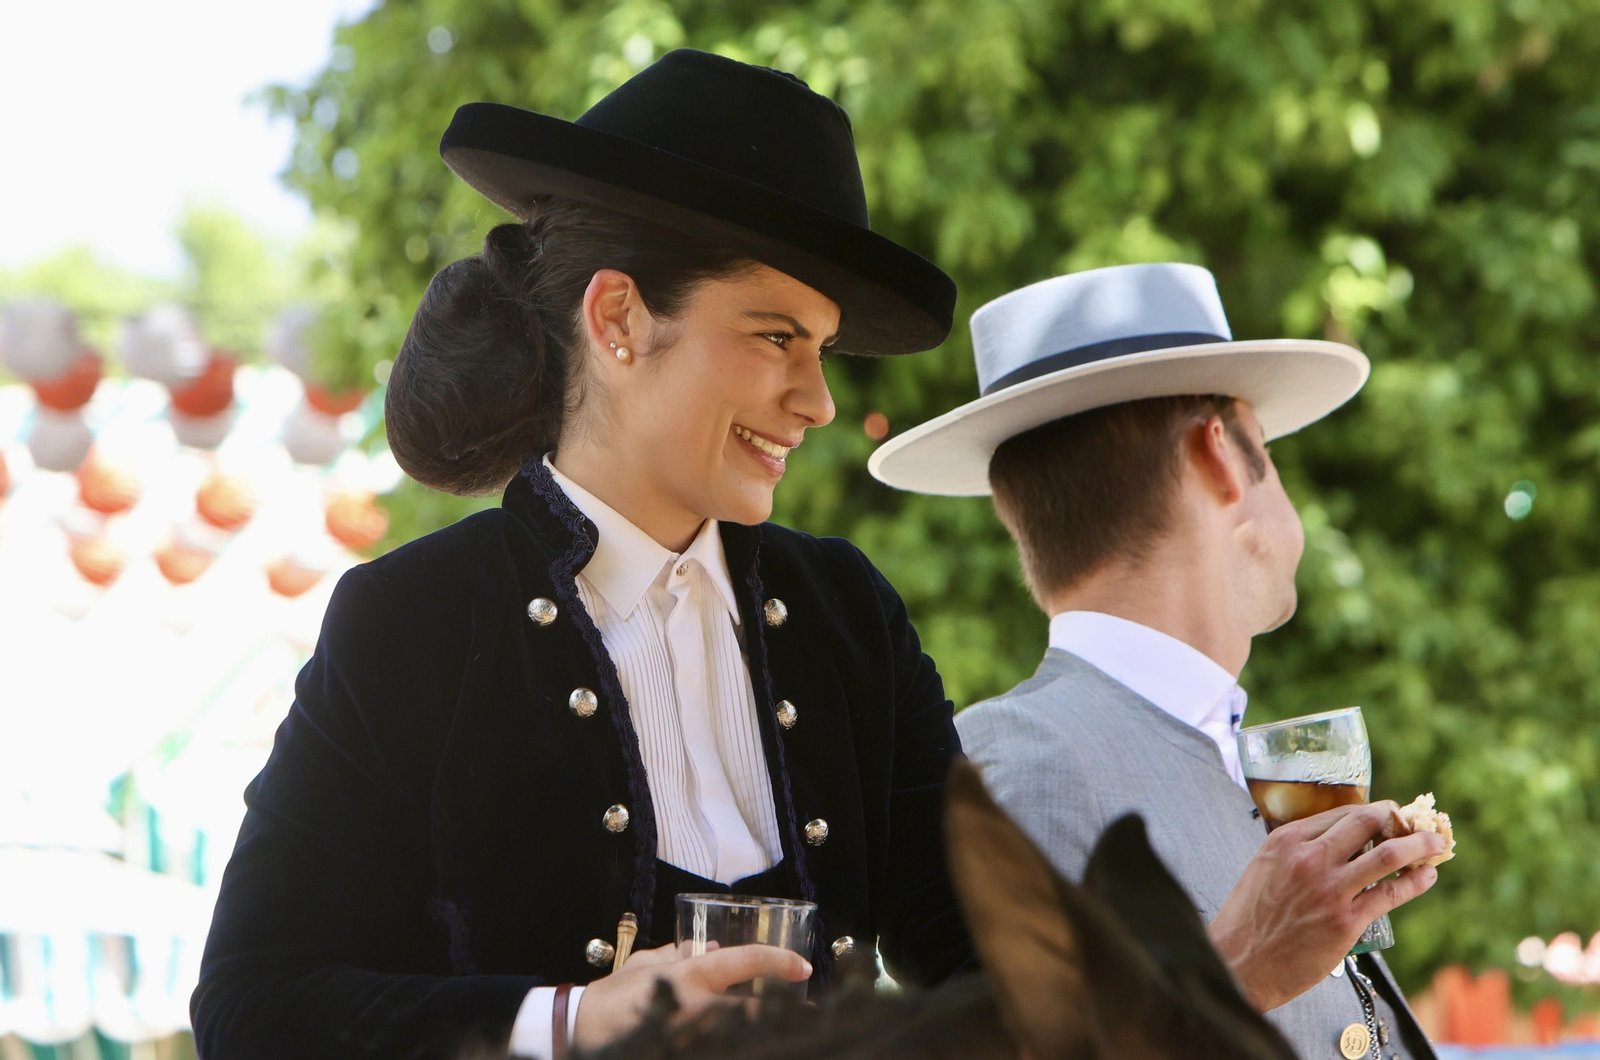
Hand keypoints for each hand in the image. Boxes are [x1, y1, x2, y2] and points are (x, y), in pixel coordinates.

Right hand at [572, 943, 811, 1050]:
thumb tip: (706, 946)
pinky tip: (751, 1042)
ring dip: (766, 1032)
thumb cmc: (613, 996)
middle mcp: (697, 1006)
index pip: (745, 961)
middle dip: (789, 1013)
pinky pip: (719, 1047)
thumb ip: (678, 953)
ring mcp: (692, 1035)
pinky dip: (736, 1043)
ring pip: (741, 1034)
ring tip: (790, 1032)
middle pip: (756, 1008)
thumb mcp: (646, 964)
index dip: (780, 961)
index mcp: (690, 975)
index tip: (805, 967)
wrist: (578, 1031)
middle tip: (815, 1015)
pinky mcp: (685, 1050)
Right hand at [1208, 801, 1445, 1011]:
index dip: (1372, 811)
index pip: (1341, 813)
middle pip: (1367, 822)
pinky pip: (1391, 893)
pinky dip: (1416, 882)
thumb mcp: (1264, 868)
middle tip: (1415, 823)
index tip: (1389, 814)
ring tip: (1435, 843)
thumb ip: (1296, 851)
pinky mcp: (1346, 921)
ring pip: (1388, 855)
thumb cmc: (1250, 919)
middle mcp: (1310, 858)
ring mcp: (1330, 889)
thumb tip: (1335, 844)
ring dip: (1419, 845)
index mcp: (1286, 840)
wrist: (1241, 963)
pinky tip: (1426, 877)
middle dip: (1399, 818)